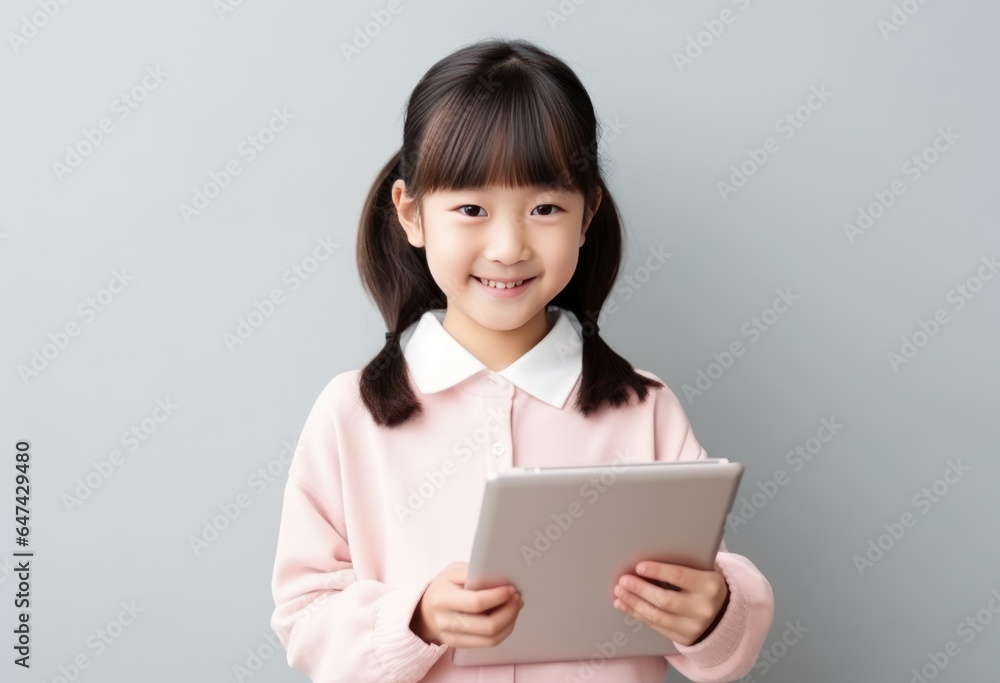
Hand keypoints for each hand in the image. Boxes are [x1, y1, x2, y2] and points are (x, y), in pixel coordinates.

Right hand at [409, 561, 523, 647]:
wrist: (426, 609)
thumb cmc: (445, 586)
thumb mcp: (455, 571)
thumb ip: (475, 573)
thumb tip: (502, 579)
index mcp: (442, 599)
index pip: (476, 603)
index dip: (498, 597)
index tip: (511, 589)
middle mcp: (446, 622)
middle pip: (487, 626)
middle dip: (509, 611)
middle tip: (517, 597)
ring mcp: (453, 637)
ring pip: (491, 638)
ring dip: (510, 622)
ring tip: (515, 606)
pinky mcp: (461, 646)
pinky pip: (489, 643)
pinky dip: (504, 630)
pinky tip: (507, 616)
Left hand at [613, 561, 729, 646]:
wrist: (726, 615)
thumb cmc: (707, 585)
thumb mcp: (705, 570)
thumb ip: (685, 564)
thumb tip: (652, 555)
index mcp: (710, 586)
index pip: (679, 576)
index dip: (657, 571)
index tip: (639, 566)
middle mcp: (703, 608)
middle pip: (664, 599)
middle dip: (640, 589)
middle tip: (623, 580)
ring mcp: (693, 627)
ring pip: (656, 615)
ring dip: (634, 603)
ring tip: (619, 592)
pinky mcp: (684, 639)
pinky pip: (656, 626)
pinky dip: (637, 615)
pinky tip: (625, 605)